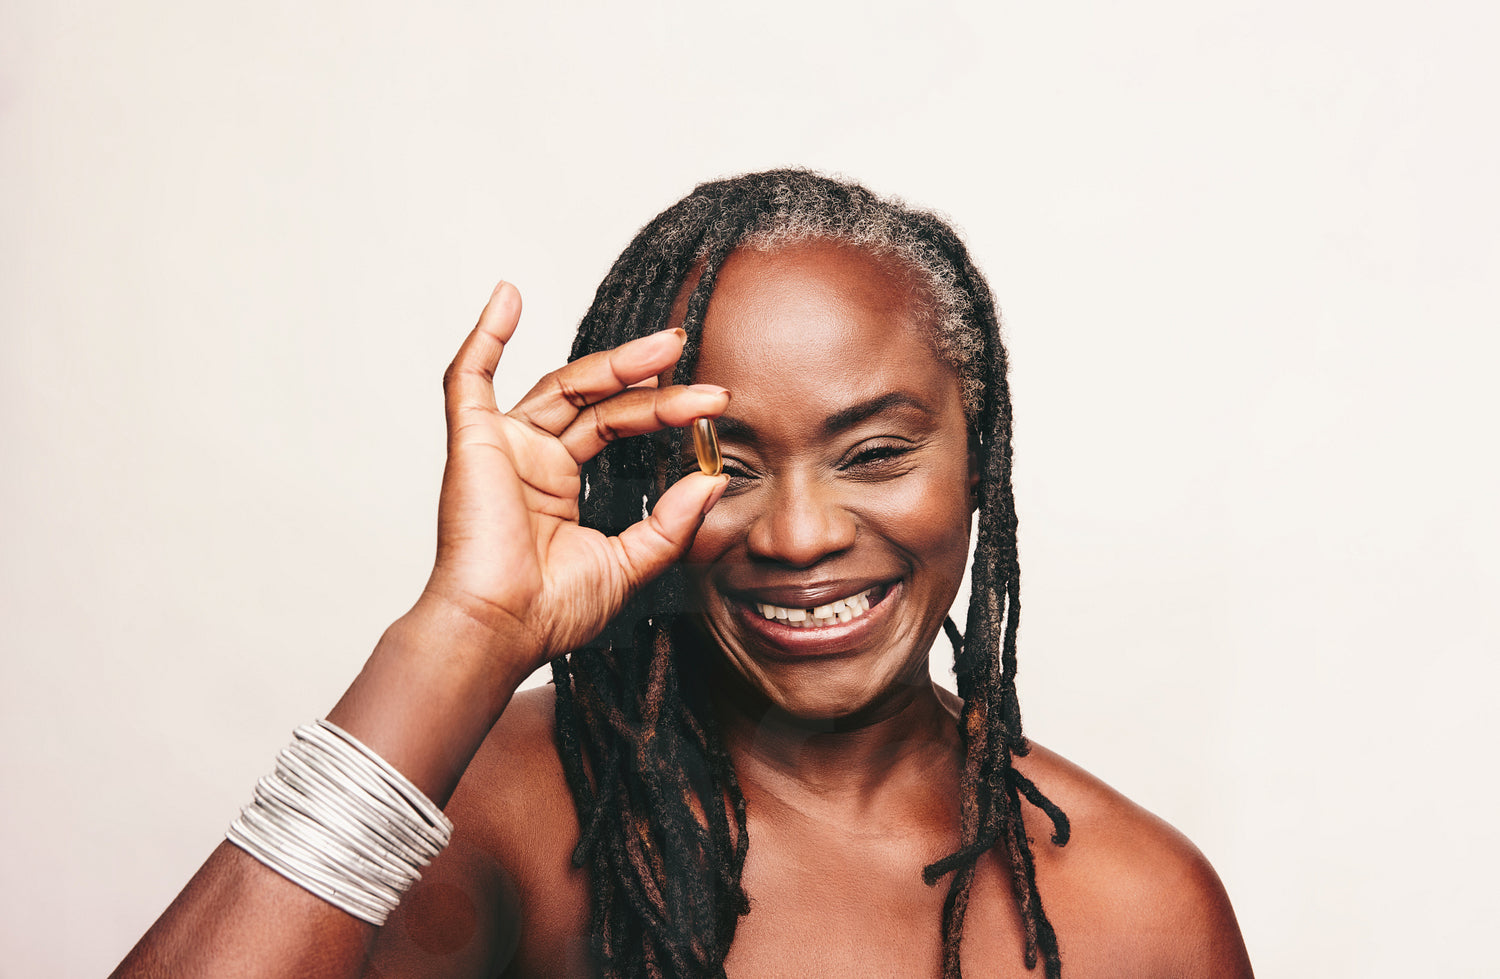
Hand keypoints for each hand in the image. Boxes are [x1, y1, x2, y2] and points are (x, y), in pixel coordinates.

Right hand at [418, 282, 729, 671]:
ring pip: (561, 385)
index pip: (616, 427)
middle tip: (692, 357)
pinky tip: (508, 296)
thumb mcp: (629, 564)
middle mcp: (532, 458)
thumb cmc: (549, 612)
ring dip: (611, 361)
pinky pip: (468, 378)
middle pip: (597, 400)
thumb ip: (670, 522)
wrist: (500, 631)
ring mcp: (502, 447)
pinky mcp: (473, 442)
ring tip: (664, 345)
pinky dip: (485, 335)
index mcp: (560, 485)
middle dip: (648, 379)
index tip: (711, 401)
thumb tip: (713, 480)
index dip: (661, 410)